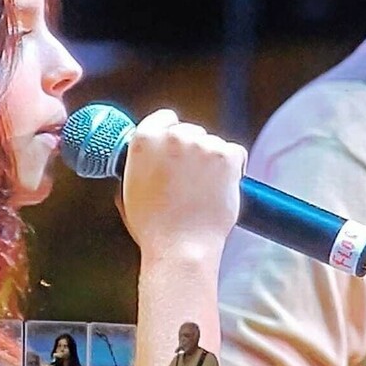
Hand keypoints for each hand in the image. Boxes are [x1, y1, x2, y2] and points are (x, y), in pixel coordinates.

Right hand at [117, 109, 245, 253]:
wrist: (182, 247)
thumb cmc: (155, 228)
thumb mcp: (130, 190)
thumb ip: (139, 166)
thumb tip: (147, 161)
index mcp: (144, 140)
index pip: (164, 118)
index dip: (171, 133)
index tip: (177, 148)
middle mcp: (173, 136)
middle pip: (191, 131)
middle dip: (193, 151)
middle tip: (192, 179)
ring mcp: (202, 144)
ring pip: (214, 143)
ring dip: (213, 160)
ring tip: (204, 191)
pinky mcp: (227, 156)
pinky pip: (236, 153)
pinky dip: (234, 167)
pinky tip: (223, 187)